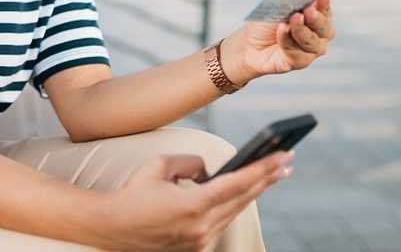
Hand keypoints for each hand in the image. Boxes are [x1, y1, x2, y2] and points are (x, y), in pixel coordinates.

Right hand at [96, 150, 293, 250]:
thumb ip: (191, 162)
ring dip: (254, 191)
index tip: (283, 156)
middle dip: (268, 178)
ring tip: (273, 174)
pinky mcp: (196, 247)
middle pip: (243, 198)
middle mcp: (201, 227)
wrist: (113, 227)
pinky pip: (221, 222)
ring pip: (235, 211)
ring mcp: (200, 240)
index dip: (263, 169)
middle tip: (287, 161)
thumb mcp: (160, 166)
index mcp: (193, 205)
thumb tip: (210, 171)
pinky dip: (233, 205)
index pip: (237, 183)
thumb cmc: (133, 193)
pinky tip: (244, 192)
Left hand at [224, 0, 334, 78]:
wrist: (250, 45)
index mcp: (316, 18)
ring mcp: (311, 50)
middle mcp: (319, 35)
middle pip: (324, 28)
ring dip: (301, 29)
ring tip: (293, 18)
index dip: (324, 3)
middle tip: (308, 10)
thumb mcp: (277, 8)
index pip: (325, 10)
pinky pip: (297, 52)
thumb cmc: (266, 25)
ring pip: (312, 42)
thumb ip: (290, 3)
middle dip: (316, 18)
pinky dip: (287, 39)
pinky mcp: (299, 62)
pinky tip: (282, 29)